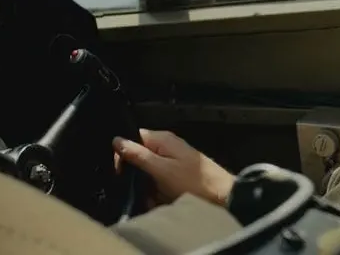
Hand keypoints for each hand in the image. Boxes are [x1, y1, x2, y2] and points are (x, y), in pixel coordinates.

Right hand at [113, 129, 235, 206]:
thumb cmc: (193, 182)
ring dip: (147, 188)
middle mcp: (167, 147)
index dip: (123, 153)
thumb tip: (116, 140)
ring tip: (153, 199)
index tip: (119, 172)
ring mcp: (173, 162)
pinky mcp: (177, 176)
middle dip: (136, 175)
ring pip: (148, 173)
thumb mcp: (162, 170)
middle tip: (139, 189)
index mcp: (163, 139)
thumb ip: (139, 155)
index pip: (133, 138)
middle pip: (140, 157)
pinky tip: (161, 202)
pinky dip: (157, 193)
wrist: (223, 198)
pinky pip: (159, 183)